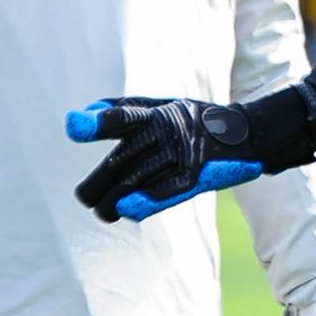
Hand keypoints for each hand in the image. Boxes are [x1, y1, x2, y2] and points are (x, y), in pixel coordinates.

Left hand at [67, 97, 263, 221]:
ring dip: (111, 202)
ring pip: (135, 182)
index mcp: (154, 114)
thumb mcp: (160, 105)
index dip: (99, 122)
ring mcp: (181, 155)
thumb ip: (122, 109)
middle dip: (96, 184)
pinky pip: (165, 192)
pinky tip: (126, 210)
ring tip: (102, 210)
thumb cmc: (191, 120)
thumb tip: (83, 115)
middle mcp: (166, 133)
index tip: (74, 126)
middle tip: (85, 196)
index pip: (122, 117)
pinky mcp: (194, 177)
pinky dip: (145, 201)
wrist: (241, 136)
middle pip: (119, 162)